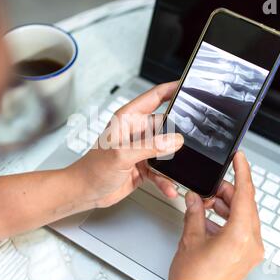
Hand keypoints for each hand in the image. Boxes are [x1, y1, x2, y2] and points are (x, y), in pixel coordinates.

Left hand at [69, 82, 183, 208]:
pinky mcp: (143, 166)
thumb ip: (149, 146)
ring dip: (173, 162)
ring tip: (179, 172)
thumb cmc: (92, 169)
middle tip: (195, 142)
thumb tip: (174, 140)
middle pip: (166, 125)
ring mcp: (141, 149)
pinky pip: (161, 171)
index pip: (154, 97)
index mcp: (128, 119)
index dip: (172, 89)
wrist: (85, 192)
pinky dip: (166, 179)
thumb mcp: (121, 155)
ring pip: (166, 150)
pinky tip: (169, 187)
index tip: (189, 87)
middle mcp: (136, 131)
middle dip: (179, 134)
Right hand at [169, 152, 263, 279]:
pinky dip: (227, 220)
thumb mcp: (190, 239)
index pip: (245, 194)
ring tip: (205, 203)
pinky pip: (241, 229)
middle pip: (244, 205)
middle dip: (226, 192)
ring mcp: (250, 251)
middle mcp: (251, 243)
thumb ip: (194, 213)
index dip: (242, 171)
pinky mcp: (245, 256)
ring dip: (225, 206)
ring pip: (243, 216)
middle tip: (208, 187)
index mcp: (240, 235)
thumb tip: (195, 198)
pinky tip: (208, 219)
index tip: (239, 158)